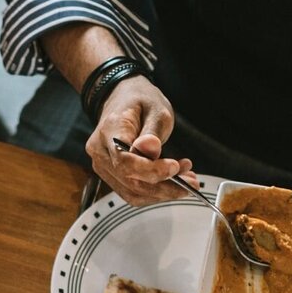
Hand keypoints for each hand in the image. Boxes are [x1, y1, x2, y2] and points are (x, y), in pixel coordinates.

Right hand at [85, 75, 193, 205]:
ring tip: (187, 182)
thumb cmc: (139, 101)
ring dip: (162, 192)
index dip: (150, 170)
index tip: (175, 167)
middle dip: (164, 186)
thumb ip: (153, 132)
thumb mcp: (155, 109)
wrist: (121, 100)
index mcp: (109, 131)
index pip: (125, 161)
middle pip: (130, 181)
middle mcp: (100, 152)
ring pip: (132, 192)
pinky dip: (155, 193)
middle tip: (191, 182)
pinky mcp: (112, 176)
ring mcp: (103, 167)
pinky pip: (132, 192)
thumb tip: (151, 150)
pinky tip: (173, 183)